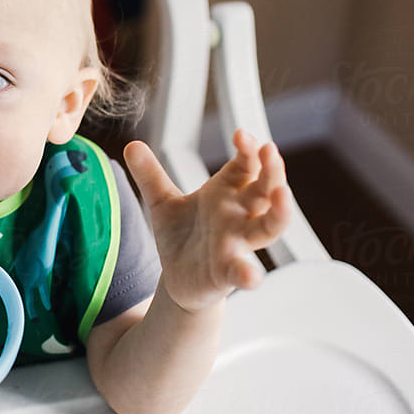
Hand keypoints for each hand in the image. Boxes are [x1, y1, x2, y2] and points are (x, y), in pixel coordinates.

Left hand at [123, 129, 291, 313]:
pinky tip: (251, 275)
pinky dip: (249, 273)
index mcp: (226, 194)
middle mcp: (239, 216)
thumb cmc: (181, 236)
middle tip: (270, 150)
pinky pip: (244, 272)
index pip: (247, 166)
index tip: (242, 135)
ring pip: (268, 227)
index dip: (249, 150)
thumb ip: (150, 175)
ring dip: (279, 212)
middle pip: (266, 191)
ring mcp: (237, 244)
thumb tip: (131, 145)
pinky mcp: (227, 272)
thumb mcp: (162, 202)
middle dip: (272, 171)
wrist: (177, 278)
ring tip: (282, 193)